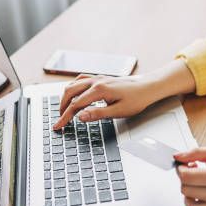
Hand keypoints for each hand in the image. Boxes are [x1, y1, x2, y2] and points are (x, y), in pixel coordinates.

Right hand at [53, 59, 195, 129]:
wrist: (148, 87)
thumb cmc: (137, 100)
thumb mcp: (118, 111)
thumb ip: (97, 114)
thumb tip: (80, 117)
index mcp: (99, 90)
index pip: (75, 105)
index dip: (64, 117)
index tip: (57, 126)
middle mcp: (96, 81)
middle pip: (70, 93)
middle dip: (62, 107)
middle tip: (59, 120)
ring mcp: (98, 78)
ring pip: (74, 84)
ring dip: (66, 97)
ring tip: (64, 110)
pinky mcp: (101, 78)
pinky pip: (81, 80)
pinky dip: (73, 88)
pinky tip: (74, 94)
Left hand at [174, 147, 205, 205]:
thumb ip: (200, 152)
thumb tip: (178, 155)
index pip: (186, 176)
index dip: (181, 170)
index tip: (185, 167)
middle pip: (186, 190)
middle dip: (185, 181)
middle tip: (193, 175)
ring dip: (187, 198)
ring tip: (195, 191)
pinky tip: (202, 203)